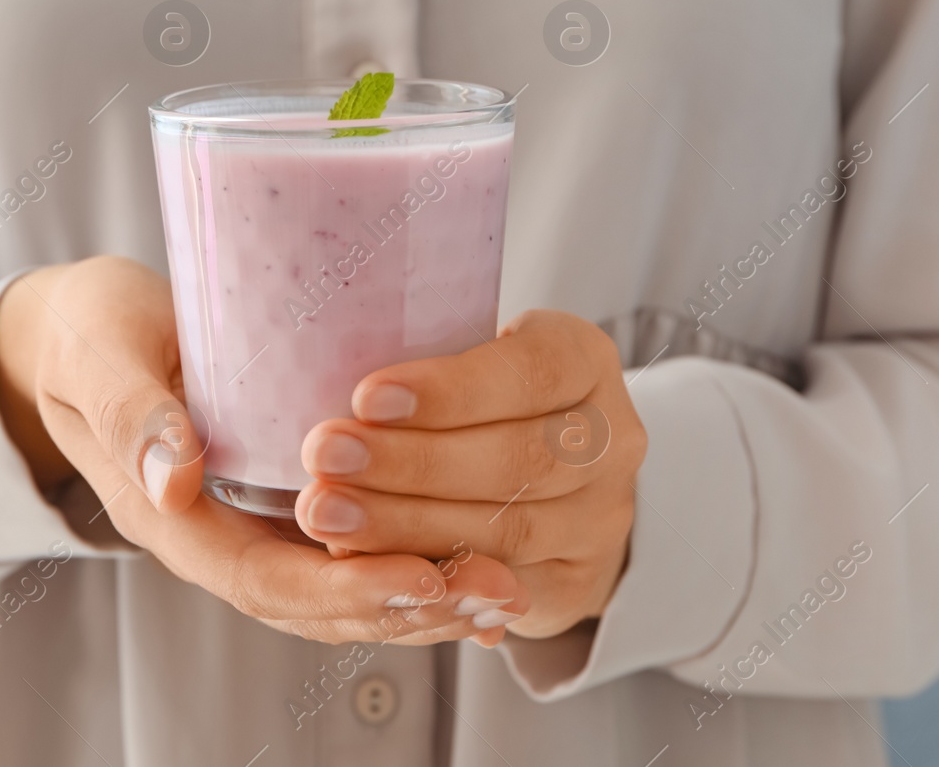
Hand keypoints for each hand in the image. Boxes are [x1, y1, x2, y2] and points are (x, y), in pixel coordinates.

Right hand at [0, 256, 529, 645]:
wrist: (80, 336)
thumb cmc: (90, 336)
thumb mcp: (99, 357)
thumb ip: (130, 412)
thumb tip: (174, 477)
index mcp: (171, 518)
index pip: (263, 577)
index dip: (343, 587)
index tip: (420, 578)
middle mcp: (219, 537)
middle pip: (318, 601)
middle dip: (407, 605)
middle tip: (493, 589)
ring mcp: (253, 524)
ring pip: (342, 587)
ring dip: (424, 597)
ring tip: (505, 590)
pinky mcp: (283, 498)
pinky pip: (351, 551)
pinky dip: (414, 566)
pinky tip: (479, 567)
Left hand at [294, 310, 646, 638]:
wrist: (550, 477)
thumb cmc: (483, 397)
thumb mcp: (469, 351)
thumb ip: (422, 355)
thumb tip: (328, 356)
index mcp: (584, 360)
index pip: (531, 373)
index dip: (450, 391)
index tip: (366, 398)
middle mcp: (612, 439)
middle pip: (519, 459)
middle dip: (412, 463)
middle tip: (326, 458)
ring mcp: (602, 517)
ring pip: (511, 529)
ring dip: (409, 525)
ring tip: (330, 514)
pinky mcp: (579, 581)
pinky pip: (506, 588)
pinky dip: (435, 576)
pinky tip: (372, 565)